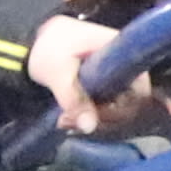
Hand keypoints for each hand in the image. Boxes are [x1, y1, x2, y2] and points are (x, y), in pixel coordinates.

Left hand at [27, 13, 161, 135]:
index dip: (125, 107)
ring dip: (93, 120)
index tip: (99, 113)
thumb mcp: (57, 72)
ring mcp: (115, 78)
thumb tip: (89, 126)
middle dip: (103, 118)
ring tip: (65, 120)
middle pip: (130, 103)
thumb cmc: (48, 49)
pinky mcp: (104, 87)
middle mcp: (124, 66)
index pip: (140, 87)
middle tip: (74, 121)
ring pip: (117, 110)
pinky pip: (106, 109)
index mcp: (119, 52)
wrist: (30, 44)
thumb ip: (73, 98)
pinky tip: (67, 119)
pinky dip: (88, 117)